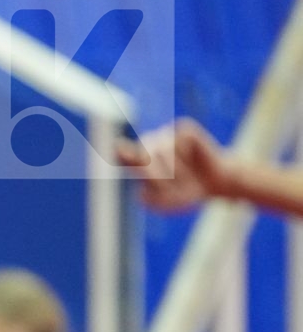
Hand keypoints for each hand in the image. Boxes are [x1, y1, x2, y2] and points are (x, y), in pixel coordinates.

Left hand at [117, 118, 233, 212]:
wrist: (215, 182)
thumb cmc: (186, 193)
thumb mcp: (167, 202)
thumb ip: (151, 199)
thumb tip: (140, 189)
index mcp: (139, 163)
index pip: (122, 154)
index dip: (119, 152)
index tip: (116, 148)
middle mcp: (149, 145)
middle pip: (144, 156)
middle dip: (156, 177)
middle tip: (170, 192)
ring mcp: (166, 135)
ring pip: (163, 151)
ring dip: (175, 171)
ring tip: (186, 180)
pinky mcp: (184, 129)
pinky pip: (181, 142)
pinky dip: (187, 157)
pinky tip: (193, 160)